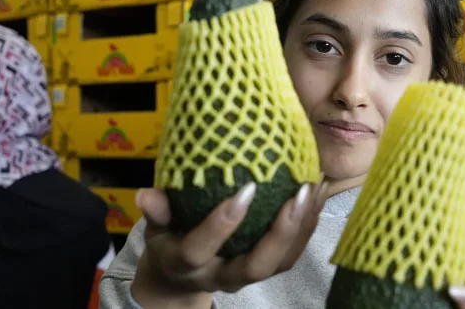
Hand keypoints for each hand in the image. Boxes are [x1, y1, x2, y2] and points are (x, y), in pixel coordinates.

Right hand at [131, 180, 328, 308]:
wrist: (180, 277)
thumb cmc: (170, 239)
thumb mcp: (156, 227)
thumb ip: (156, 211)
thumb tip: (146, 194)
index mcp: (186, 263)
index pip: (201, 249)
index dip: (222, 223)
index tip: (245, 188)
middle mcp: (220, 276)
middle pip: (255, 268)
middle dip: (280, 233)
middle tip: (299, 194)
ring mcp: (245, 276)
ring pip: (281, 263)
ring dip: (302, 227)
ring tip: (315, 187)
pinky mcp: (266, 269)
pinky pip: (292, 254)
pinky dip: (308, 224)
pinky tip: (318, 191)